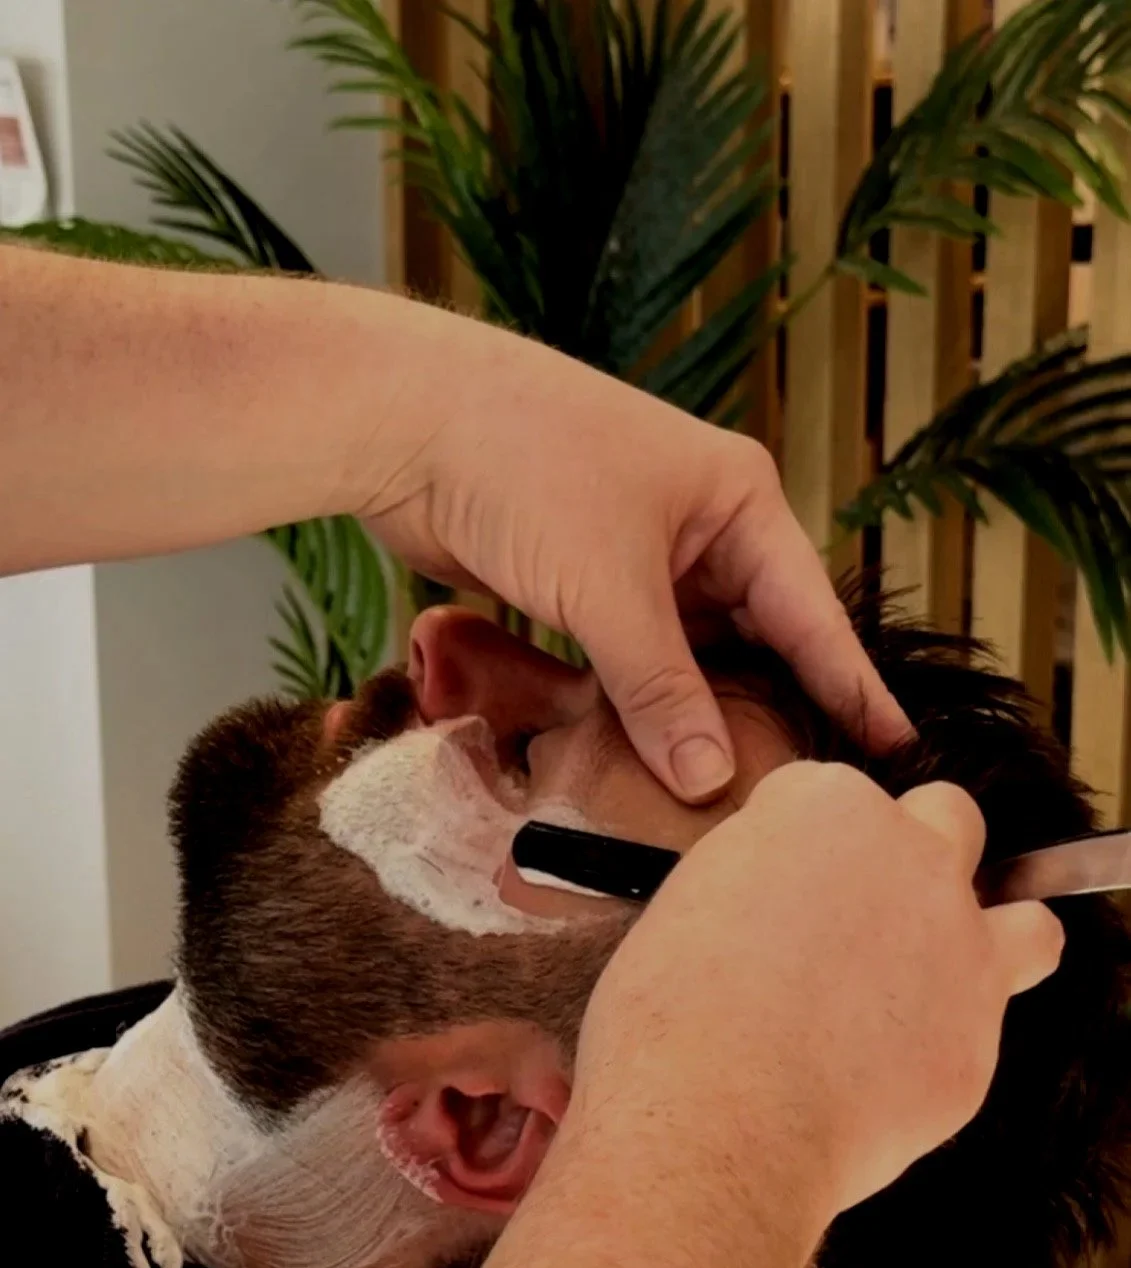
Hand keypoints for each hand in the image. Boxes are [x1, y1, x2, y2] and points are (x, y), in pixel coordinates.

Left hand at [1, 251, 905, 802]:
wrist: (401, 421)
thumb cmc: (521, 468)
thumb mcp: (608, 589)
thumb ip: (661, 690)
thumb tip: (709, 781)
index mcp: (734, 499)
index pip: (811, 611)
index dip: (850, 684)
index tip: (897, 746)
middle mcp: (696, 523)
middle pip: (752, 638)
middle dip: (770, 709)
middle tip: (808, 790)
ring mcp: (635, 551)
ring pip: (685, 655)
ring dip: (691, 715)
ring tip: (731, 794)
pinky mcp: (577, 579)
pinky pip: (626, 658)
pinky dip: (634, 702)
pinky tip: (648, 760)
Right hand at [446, 763, 1061, 1267]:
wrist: (713, 1124)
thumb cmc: (668, 1027)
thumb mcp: (685, 912)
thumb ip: (753, 887)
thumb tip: (768, 914)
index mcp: (822, 807)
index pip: (829, 796)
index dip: (802, 850)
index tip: (780, 891)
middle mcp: (909, 857)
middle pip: (944, 822)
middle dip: (911, 863)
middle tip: (860, 924)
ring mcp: (960, 946)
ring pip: (1023, 922)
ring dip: (993, 941)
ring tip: (941, 985)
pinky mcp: (978, 1039)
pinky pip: (982, 1035)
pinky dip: (945, 1052)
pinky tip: (884, 1081)